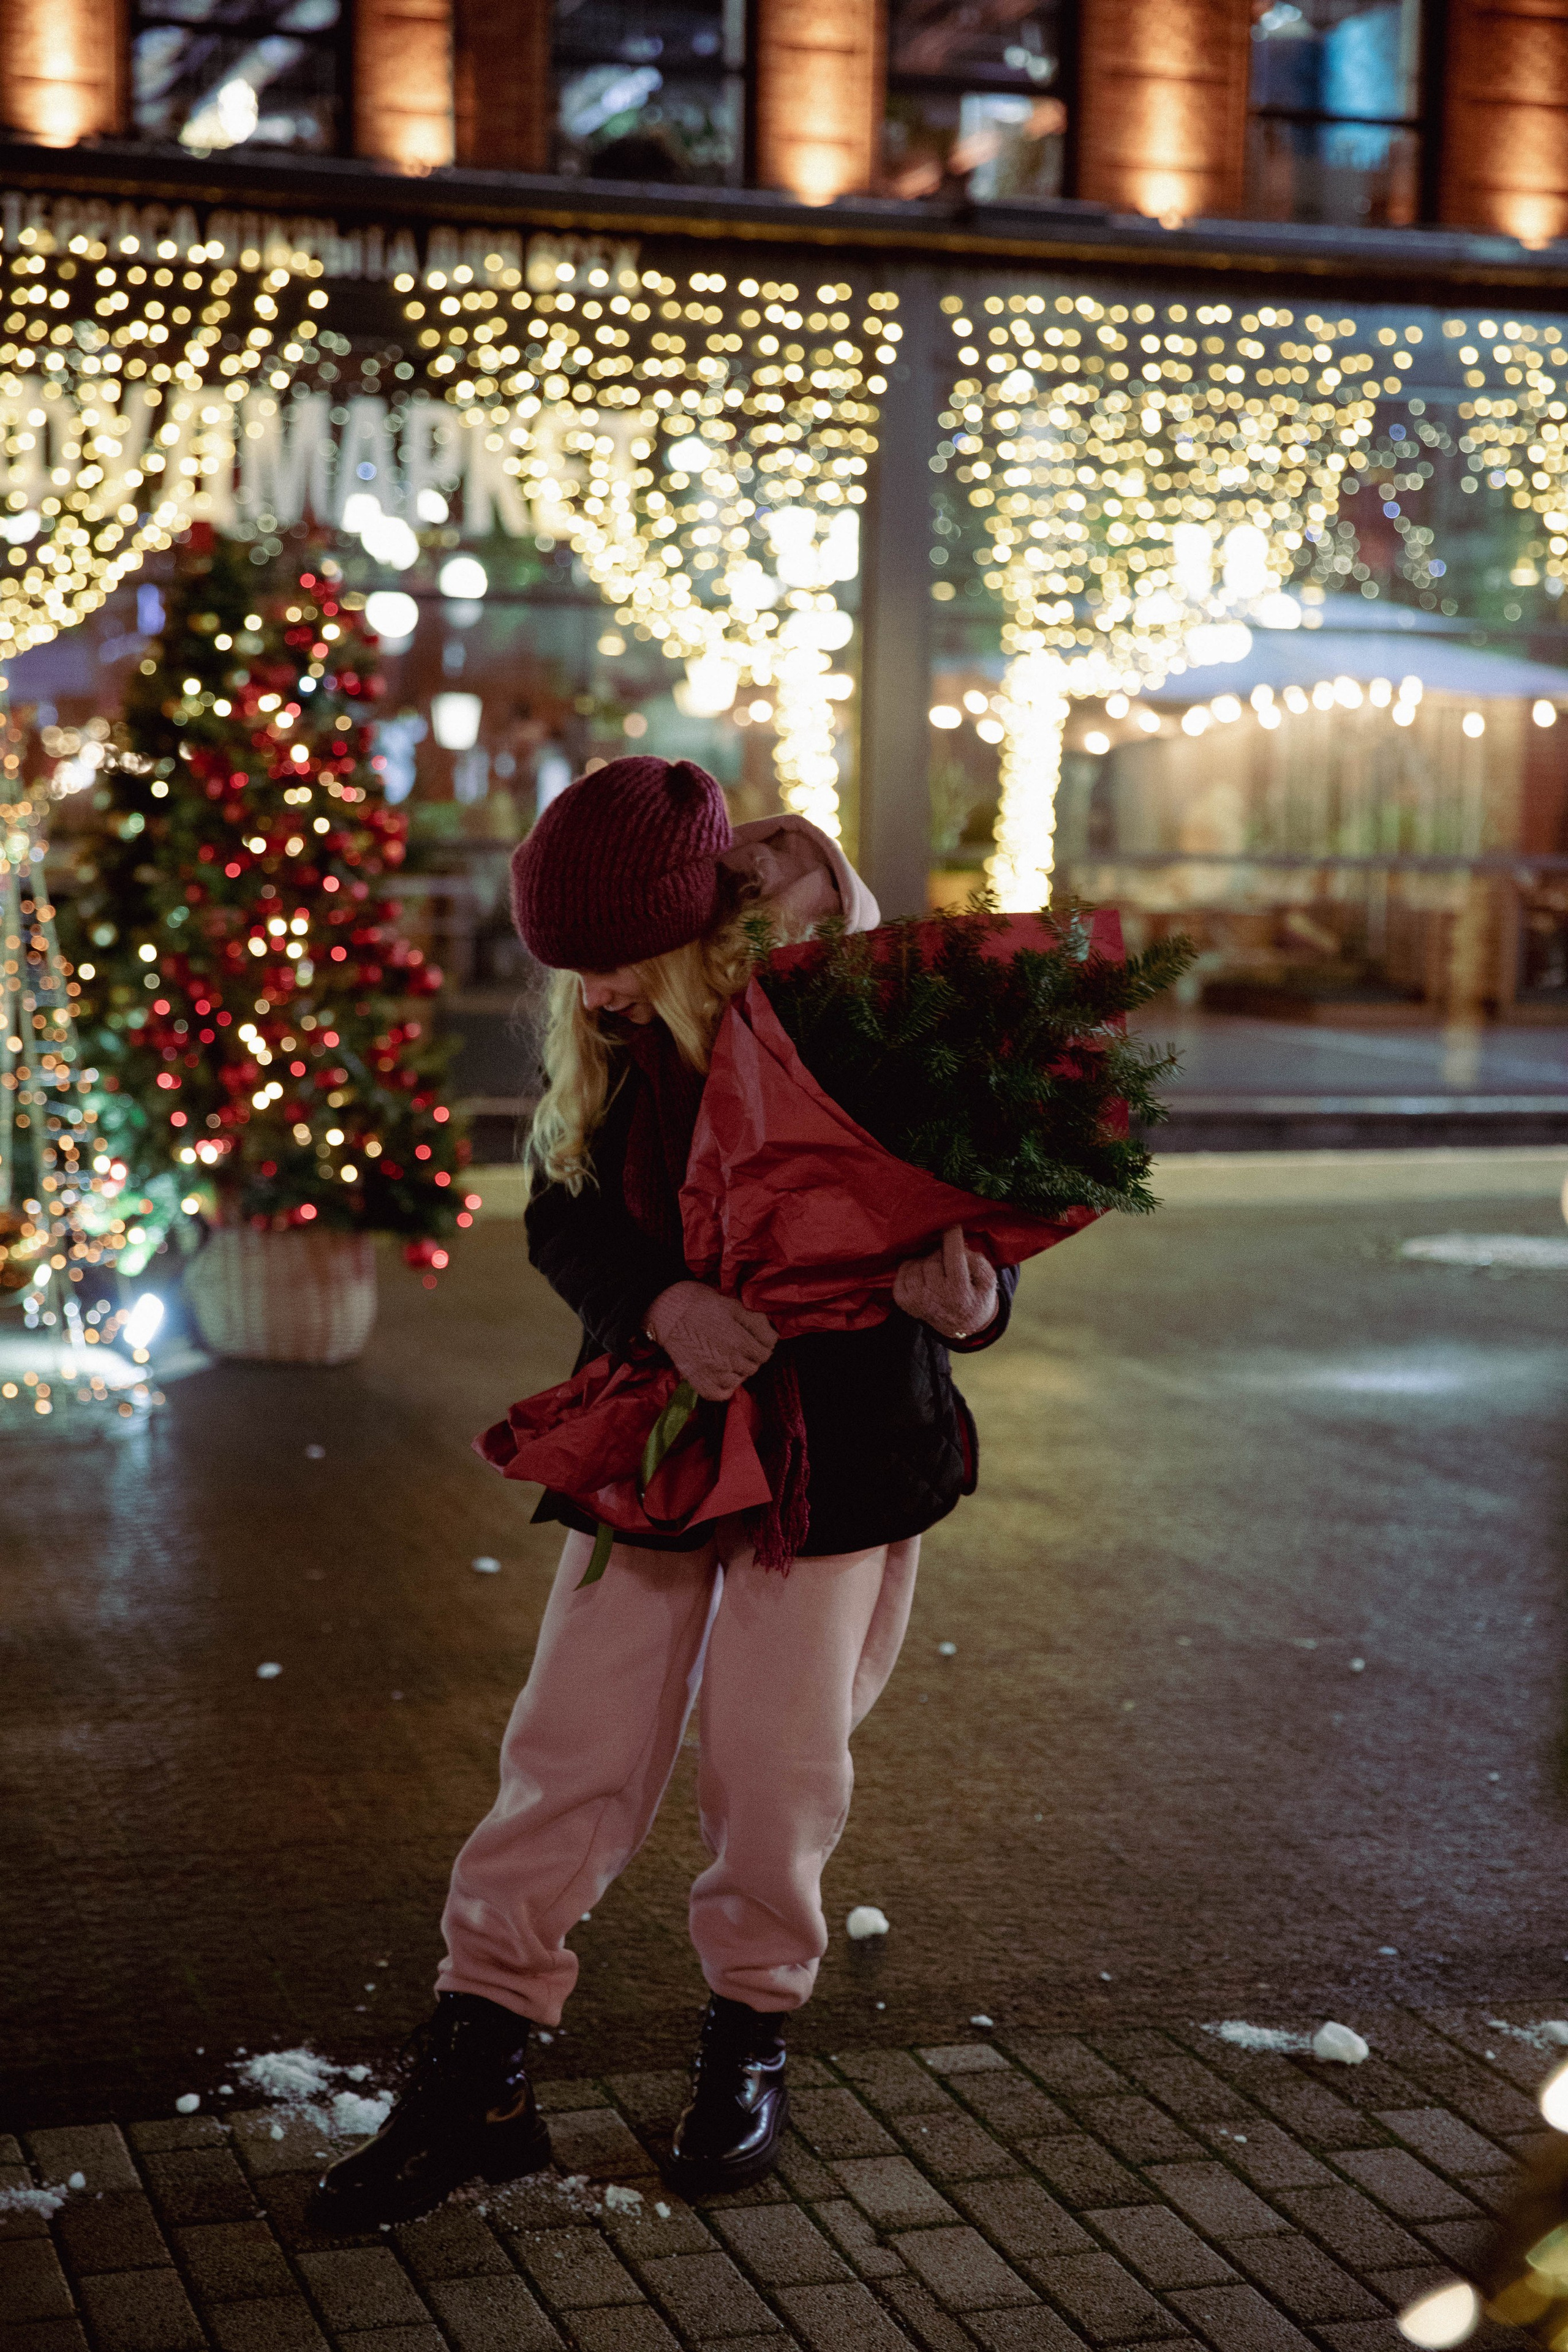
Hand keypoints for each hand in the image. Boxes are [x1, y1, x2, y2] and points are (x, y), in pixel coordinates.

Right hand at [644, 1281, 777, 1402]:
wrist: (665, 1311)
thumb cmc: (698, 1303)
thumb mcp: (732, 1304)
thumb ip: (755, 1321)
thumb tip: (772, 1335)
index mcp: (739, 1340)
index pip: (767, 1349)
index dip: (764, 1341)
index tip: (755, 1337)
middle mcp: (729, 1361)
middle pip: (756, 1365)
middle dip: (751, 1354)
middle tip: (738, 1343)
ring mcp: (714, 1374)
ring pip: (741, 1379)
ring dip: (739, 1369)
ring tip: (727, 1355)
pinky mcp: (700, 1383)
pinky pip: (723, 1394)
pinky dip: (725, 1386)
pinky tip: (720, 1372)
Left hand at [892, 1227, 997, 1342]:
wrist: (961, 1326)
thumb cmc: (976, 1297)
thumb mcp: (988, 1281)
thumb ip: (978, 1262)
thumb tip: (959, 1246)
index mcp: (959, 1291)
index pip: (954, 1256)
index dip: (952, 1237)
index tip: (952, 1226)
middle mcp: (936, 1296)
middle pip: (933, 1260)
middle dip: (940, 1253)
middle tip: (947, 1256)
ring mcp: (917, 1301)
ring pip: (915, 1265)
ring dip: (925, 1260)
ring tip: (935, 1266)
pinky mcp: (905, 1302)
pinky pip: (902, 1274)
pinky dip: (910, 1268)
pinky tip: (921, 1272)